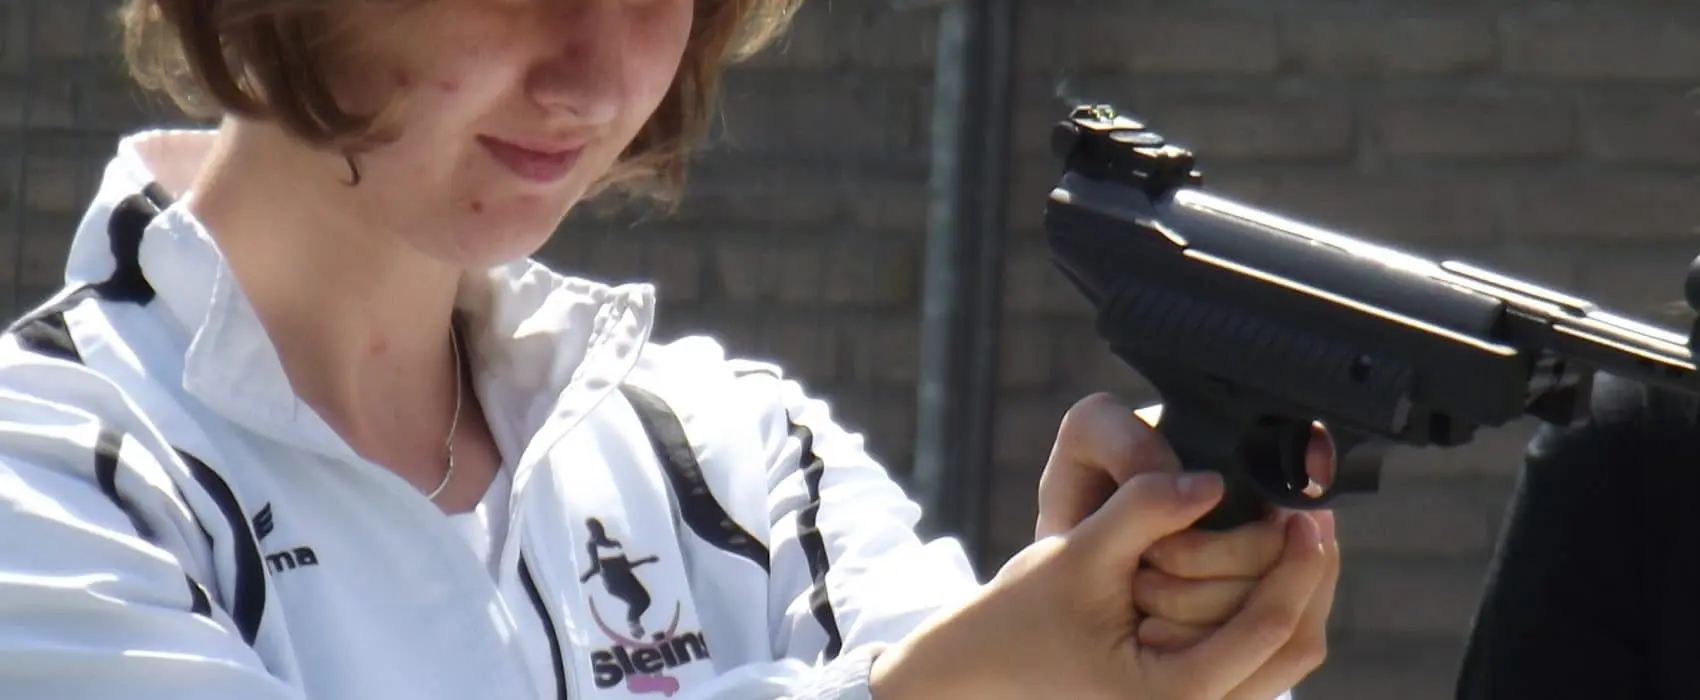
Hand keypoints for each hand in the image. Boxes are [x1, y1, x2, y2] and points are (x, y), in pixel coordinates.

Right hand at [1031, 393, 1339, 697]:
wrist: (985, 666)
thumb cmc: (1021, 616)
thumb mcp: (1077, 554)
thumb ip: (1143, 511)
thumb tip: (1212, 480)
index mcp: (1169, 696)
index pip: (1267, 629)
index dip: (1297, 564)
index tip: (1306, 512)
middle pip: (1294, 651)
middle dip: (1311, 580)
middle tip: (1316, 519)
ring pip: (1284, 661)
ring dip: (1297, 596)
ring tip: (1298, 537)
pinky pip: (1259, 663)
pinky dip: (1269, 614)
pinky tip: (1267, 568)